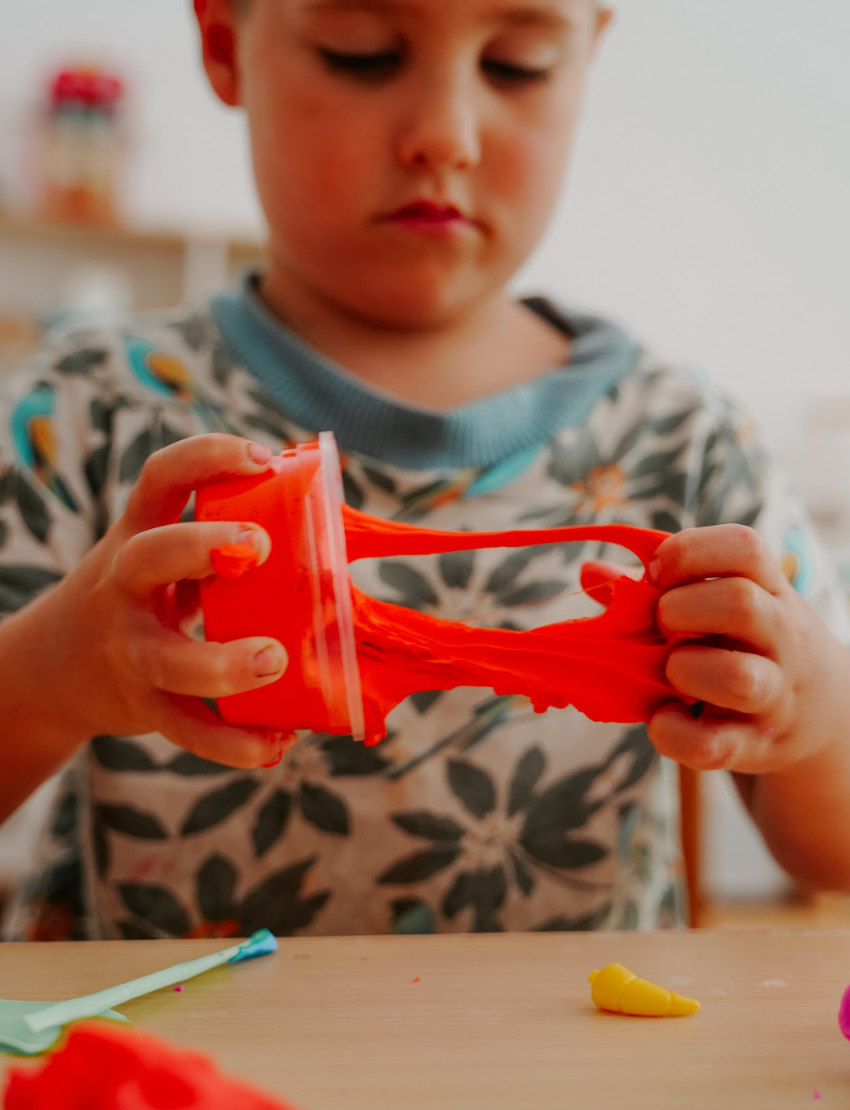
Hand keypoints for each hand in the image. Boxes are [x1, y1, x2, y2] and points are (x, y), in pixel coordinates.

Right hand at [33, 434, 292, 767]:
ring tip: (273, 661)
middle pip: (148, 558)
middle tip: (259, 547)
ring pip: (167, 659)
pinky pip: (186, 729)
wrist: (55, 667)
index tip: (261, 457)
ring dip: (220, 663)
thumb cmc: (143, 596)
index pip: (161, 478)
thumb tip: (337, 527)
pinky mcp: (144, 705)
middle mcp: (125, 586)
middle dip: (201, 546)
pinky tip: (276, 743)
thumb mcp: (163, 556)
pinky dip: (232, 742)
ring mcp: (131, 650)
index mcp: (140, 534)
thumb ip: (223, 542)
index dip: (207, 458)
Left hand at [647, 523, 848, 774]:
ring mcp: (776, 694)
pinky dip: (674, 734)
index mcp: (771, 591)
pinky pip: (713, 746)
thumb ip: (659, 588)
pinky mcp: (758, 746)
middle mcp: (783, 638)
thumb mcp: (727, 605)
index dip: (689, 551)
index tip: (657, 571)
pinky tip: (664, 718)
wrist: (824, 712)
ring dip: (684, 669)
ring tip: (670, 671)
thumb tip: (589, 571)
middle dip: (681, 608)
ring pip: (737, 677)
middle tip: (662, 622)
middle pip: (741, 603)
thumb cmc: (750, 644)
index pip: (745, 548)